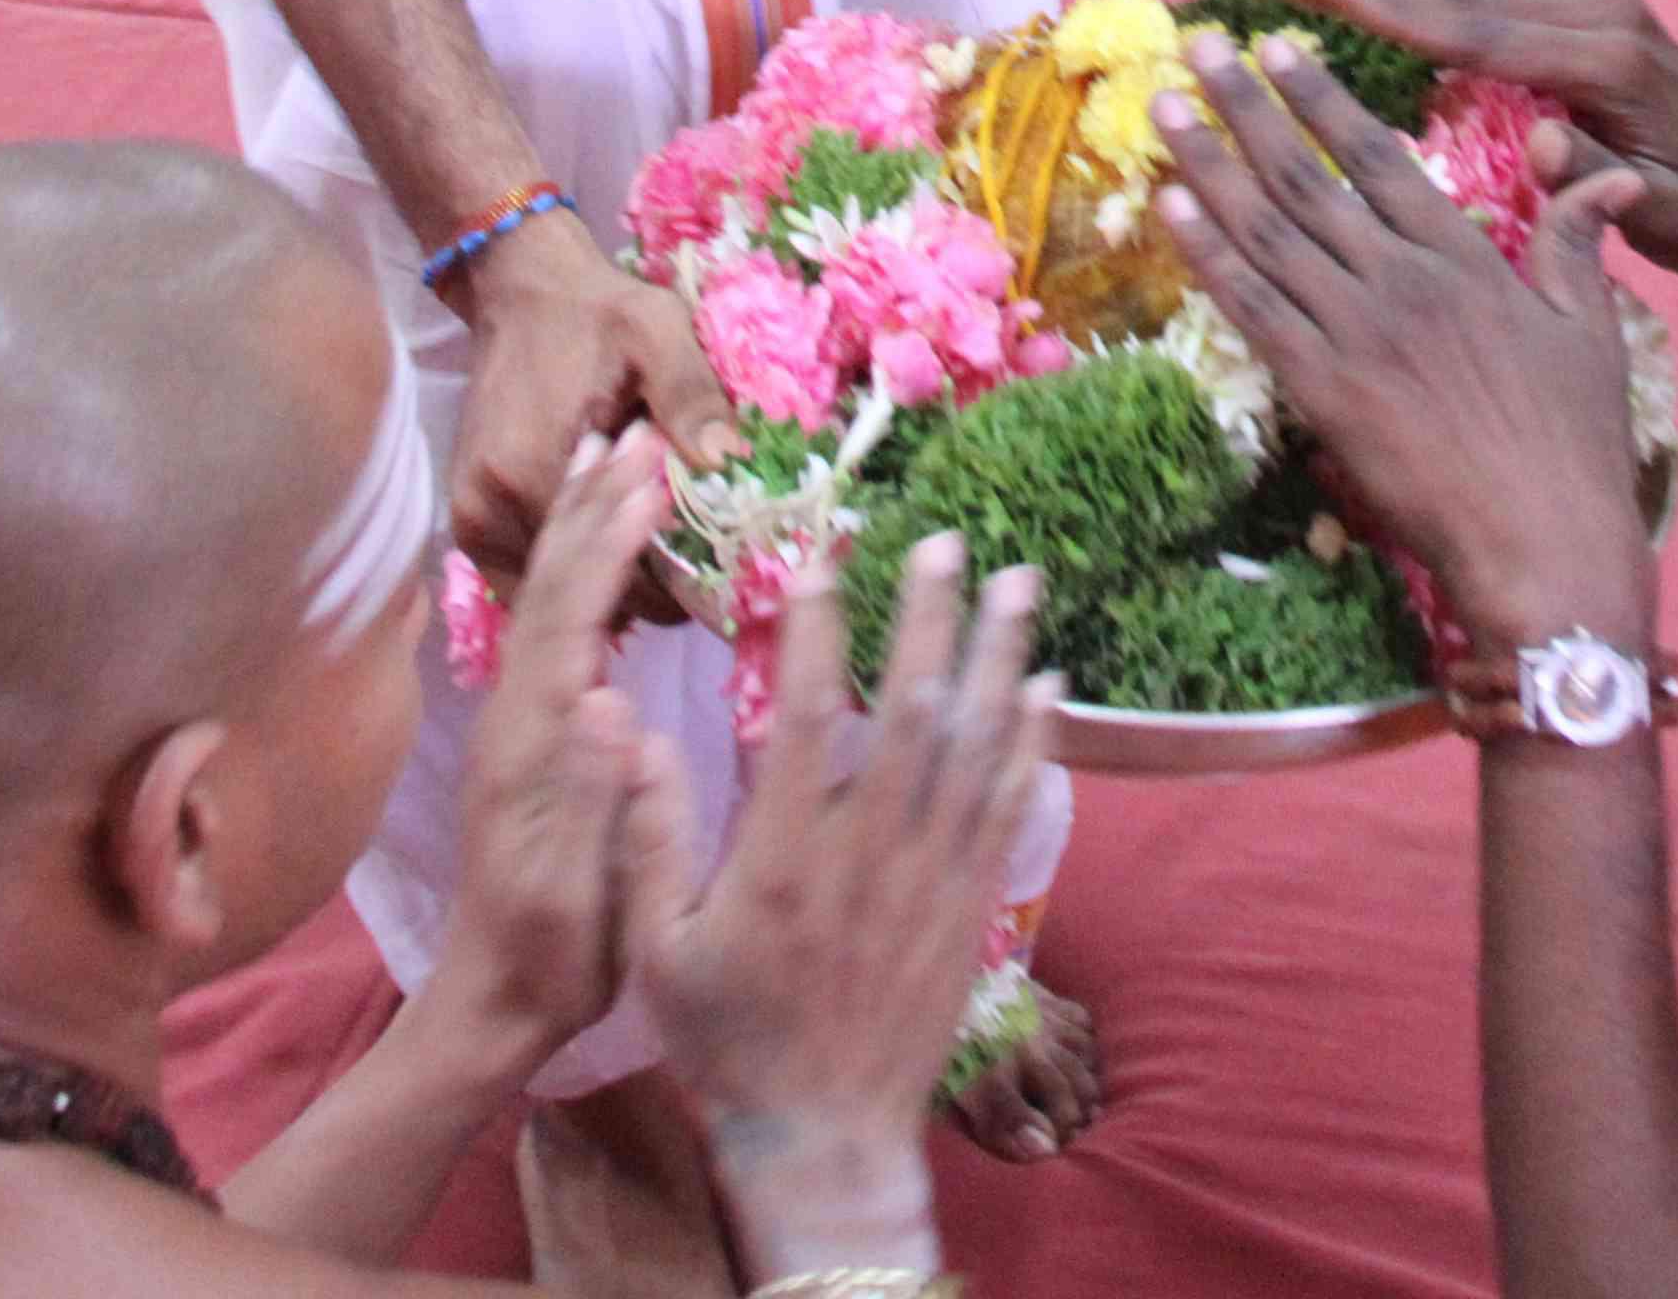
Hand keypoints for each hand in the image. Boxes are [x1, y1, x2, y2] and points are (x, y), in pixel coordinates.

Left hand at [428, 428, 675, 1063]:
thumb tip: (607, 699)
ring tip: (609, 461)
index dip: (602, 543)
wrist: (494, 1002)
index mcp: (529, 741)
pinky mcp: (530, 738)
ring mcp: (517, 724)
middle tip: (632, 433)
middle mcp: (514, 716)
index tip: (642, 474)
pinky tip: (601, 560)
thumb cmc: (554, 954)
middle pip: (547, 589)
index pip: (566, 618)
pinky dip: (578, 575)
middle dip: (588, 509)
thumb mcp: (576, 885)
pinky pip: (555, 631)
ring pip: (546, 602)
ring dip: (578, 528)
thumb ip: (590, 791)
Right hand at [448, 215, 737, 584]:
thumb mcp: (657, 332)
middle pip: (582, 586)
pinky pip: (525, 571)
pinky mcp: (467, 514)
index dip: (673, 584)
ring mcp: (471, 516)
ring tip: (655, 561)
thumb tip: (727, 460)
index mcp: (532, 471)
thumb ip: (690, 395)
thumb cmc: (597, 310)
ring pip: (553, 586)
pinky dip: (569, 566)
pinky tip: (609, 551)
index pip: (613, 571)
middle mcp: (490, 508)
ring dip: (602, 581)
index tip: (717, 578)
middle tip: (695, 579)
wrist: (521, 285)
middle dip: (642, 589)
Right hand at [631, 537, 1050, 1277]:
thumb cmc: (729, 1042)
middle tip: (950, 541)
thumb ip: (647, 840)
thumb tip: (630, 731)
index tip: (825, 559)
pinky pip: (1009, 809)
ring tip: (1021, 583)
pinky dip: (1031, 745)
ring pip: (975, 749)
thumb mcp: (656, 952)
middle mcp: (869, 853)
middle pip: (912, 712)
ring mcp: (931, 878)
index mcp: (785, 856)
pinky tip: (1048, 690)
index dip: (819, 630)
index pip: (808, 716)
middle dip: (932, 619)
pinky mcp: (971, 907)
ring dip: (999, 660)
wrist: (823, 1137)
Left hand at [1152, 36, 1657, 652]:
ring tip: (1166, 109)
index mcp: (1464, 258)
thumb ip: (1577, 240)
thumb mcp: (1591, 328)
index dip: (1321, 97)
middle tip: (1198, 47)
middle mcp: (1402, 280)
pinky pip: (1253, 308)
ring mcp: (1356, 334)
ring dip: (1209, 165)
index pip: (1378, 156)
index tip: (1278, 48)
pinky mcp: (1323, 392)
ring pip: (1268, 231)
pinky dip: (1208, 255)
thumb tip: (1613, 171)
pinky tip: (1171, 208)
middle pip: (1307, 177)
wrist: (1544, 543)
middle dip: (1246, 107)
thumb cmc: (1575, 443)